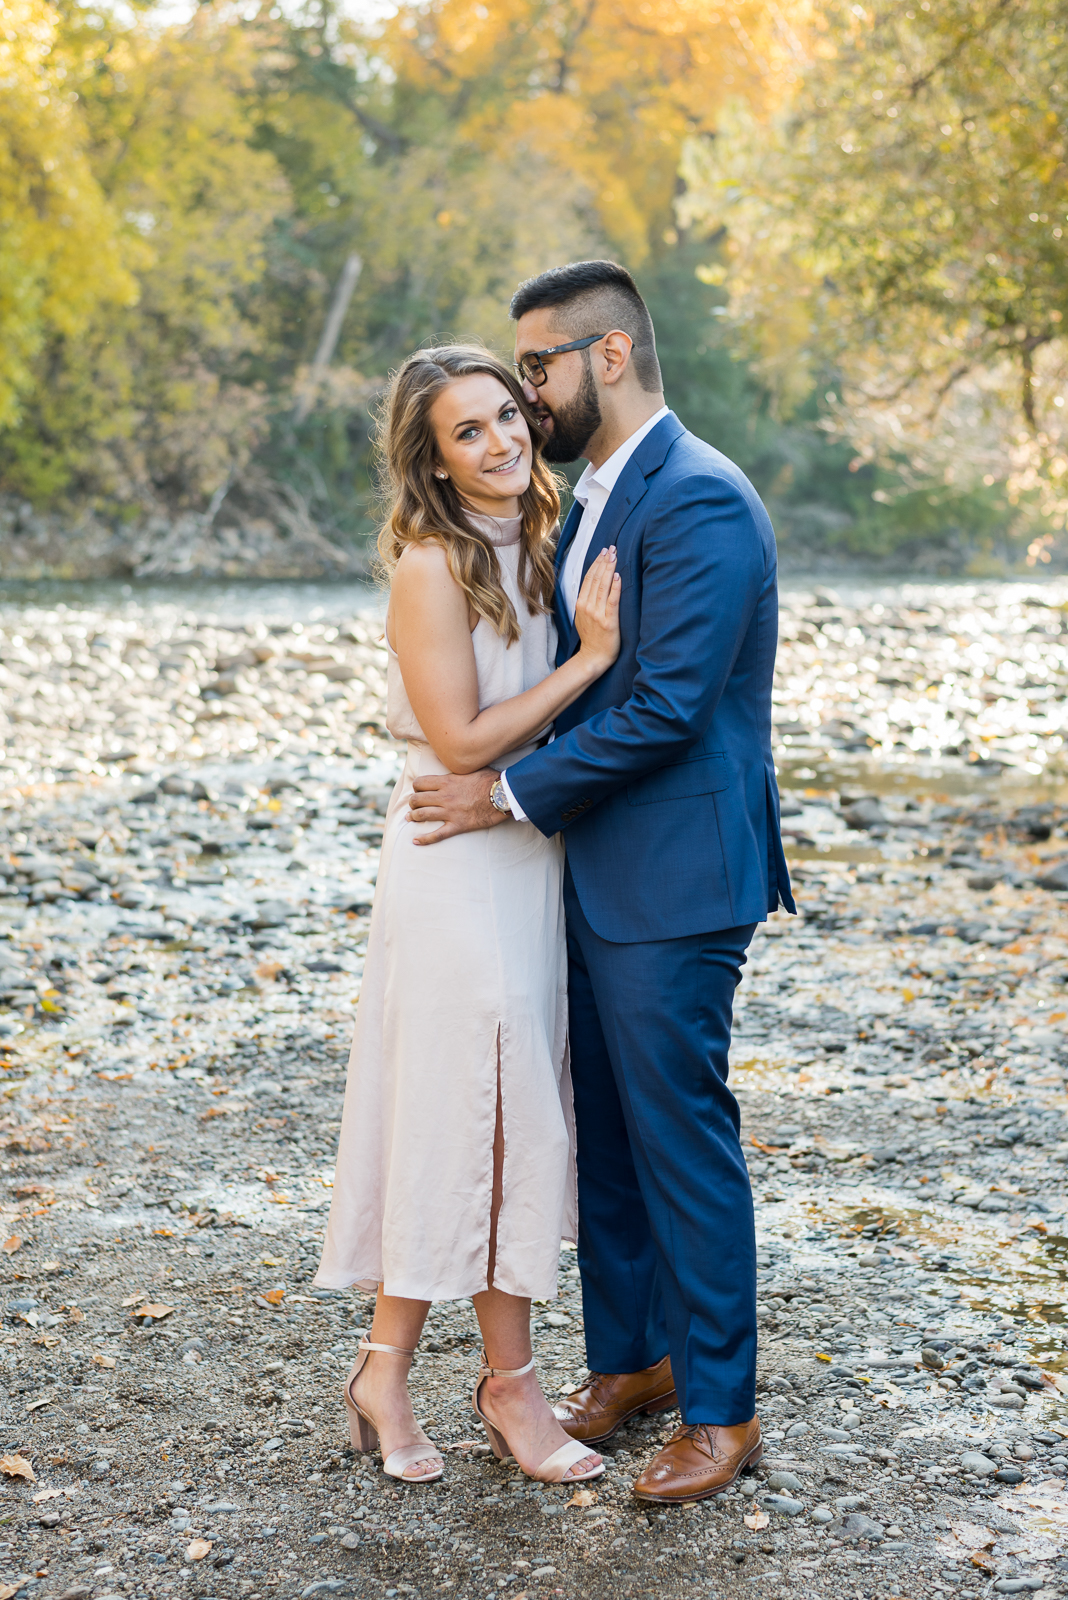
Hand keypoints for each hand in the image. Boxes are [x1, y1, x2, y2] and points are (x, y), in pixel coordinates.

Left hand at [407, 768, 506, 844]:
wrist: (504, 796)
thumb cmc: (491, 780)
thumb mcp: (473, 768)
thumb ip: (460, 767)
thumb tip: (459, 759)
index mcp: (447, 781)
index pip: (420, 783)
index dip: (416, 786)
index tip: (419, 789)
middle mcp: (445, 796)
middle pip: (417, 799)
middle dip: (412, 802)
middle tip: (414, 804)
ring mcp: (450, 812)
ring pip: (422, 815)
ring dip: (413, 817)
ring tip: (411, 818)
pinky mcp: (458, 825)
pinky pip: (437, 834)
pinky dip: (424, 839)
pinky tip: (415, 841)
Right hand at [574, 546, 620, 670]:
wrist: (593, 657)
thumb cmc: (592, 637)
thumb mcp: (583, 616)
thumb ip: (587, 601)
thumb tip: (595, 584)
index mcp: (581, 604)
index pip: (589, 578)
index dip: (596, 563)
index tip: (603, 551)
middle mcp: (587, 606)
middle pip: (596, 578)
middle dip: (604, 561)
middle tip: (611, 548)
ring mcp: (597, 614)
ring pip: (603, 586)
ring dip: (609, 569)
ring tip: (615, 556)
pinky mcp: (608, 621)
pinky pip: (612, 601)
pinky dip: (615, 587)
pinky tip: (617, 576)